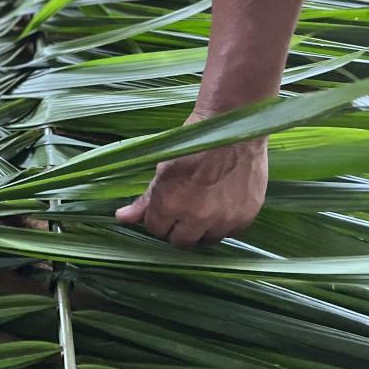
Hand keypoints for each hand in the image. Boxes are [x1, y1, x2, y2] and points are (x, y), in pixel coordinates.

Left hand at [116, 115, 267, 247]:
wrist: (232, 126)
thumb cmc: (193, 143)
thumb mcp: (163, 168)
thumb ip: (144, 199)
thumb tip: (122, 218)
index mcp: (170, 205)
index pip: (157, 230)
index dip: (159, 220)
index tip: (166, 210)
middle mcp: (196, 218)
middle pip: (181, 242)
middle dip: (179, 229)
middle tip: (184, 212)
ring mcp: (223, 219)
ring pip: (207, 240)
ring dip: (203, 229)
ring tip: (205, 207)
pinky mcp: (246, 216)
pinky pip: (231, 232)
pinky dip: (226, 224)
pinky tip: (223, 205)